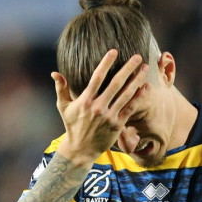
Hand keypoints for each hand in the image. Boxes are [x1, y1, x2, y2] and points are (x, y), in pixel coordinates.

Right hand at [52, 49, 149, 165]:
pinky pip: (130, 108)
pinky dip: (139, 97)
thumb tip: (54, 73)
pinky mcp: (118, 124)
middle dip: (128, 69)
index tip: (114, 51)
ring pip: (126, 95)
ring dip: (136, 80)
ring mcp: (109, 116)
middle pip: (116, 84)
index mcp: (85, 100)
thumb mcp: (63, 107)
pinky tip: (146, 87)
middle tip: (137, 56)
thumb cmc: (72, 126)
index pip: (97, 78)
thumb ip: (61, 89)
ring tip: (144, 68)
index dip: (106, 63)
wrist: (81, 149)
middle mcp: (98, 107)